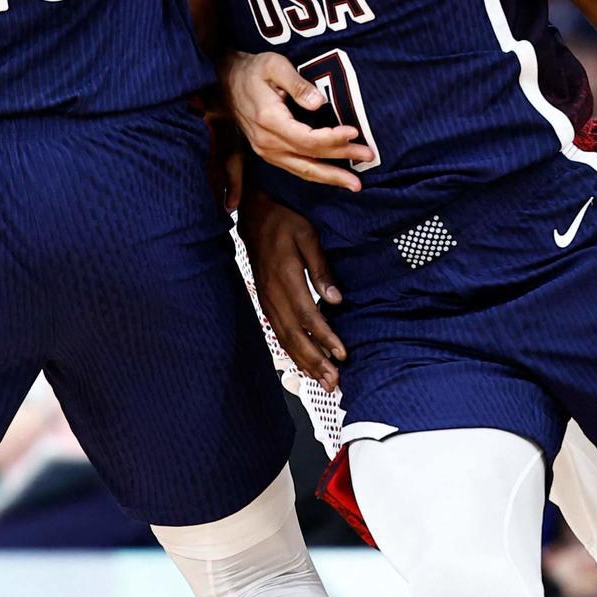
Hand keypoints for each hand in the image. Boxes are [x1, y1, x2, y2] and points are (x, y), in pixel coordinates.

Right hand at [224, 52, 370, 190]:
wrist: (224, 79)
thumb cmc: (252, 69)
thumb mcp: (274, 66)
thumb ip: (297, 84)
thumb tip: (320, 102)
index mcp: (269, 121)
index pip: (307, 139)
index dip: (333, 139)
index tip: (354, 132)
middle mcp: (266, 142)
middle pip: (309, 160)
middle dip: (340, 163)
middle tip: (368, 159)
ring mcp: (265, 150)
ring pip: (302, 170)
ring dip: (330, 177)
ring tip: (355, 183)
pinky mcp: (267, 152)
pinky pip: (295, 168)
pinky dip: (316, 174)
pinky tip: (332, 176)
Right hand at [243, 188, 344, 388]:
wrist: (253, 214)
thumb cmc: (284, 220)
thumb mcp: (308, 235)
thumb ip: (321, 268)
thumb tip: (336, 299)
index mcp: (285, 276)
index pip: (307, 315)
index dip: (325, 337)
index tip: (342, 353)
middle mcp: (272, 293)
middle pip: (294, 335)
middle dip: (315, 361)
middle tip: (334, 382)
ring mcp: (266, 299)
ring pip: (284, 338)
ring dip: (304, 362)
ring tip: (323, 381)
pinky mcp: (265, 301)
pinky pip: (277, 332)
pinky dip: (291, 351)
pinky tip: (304, 364)